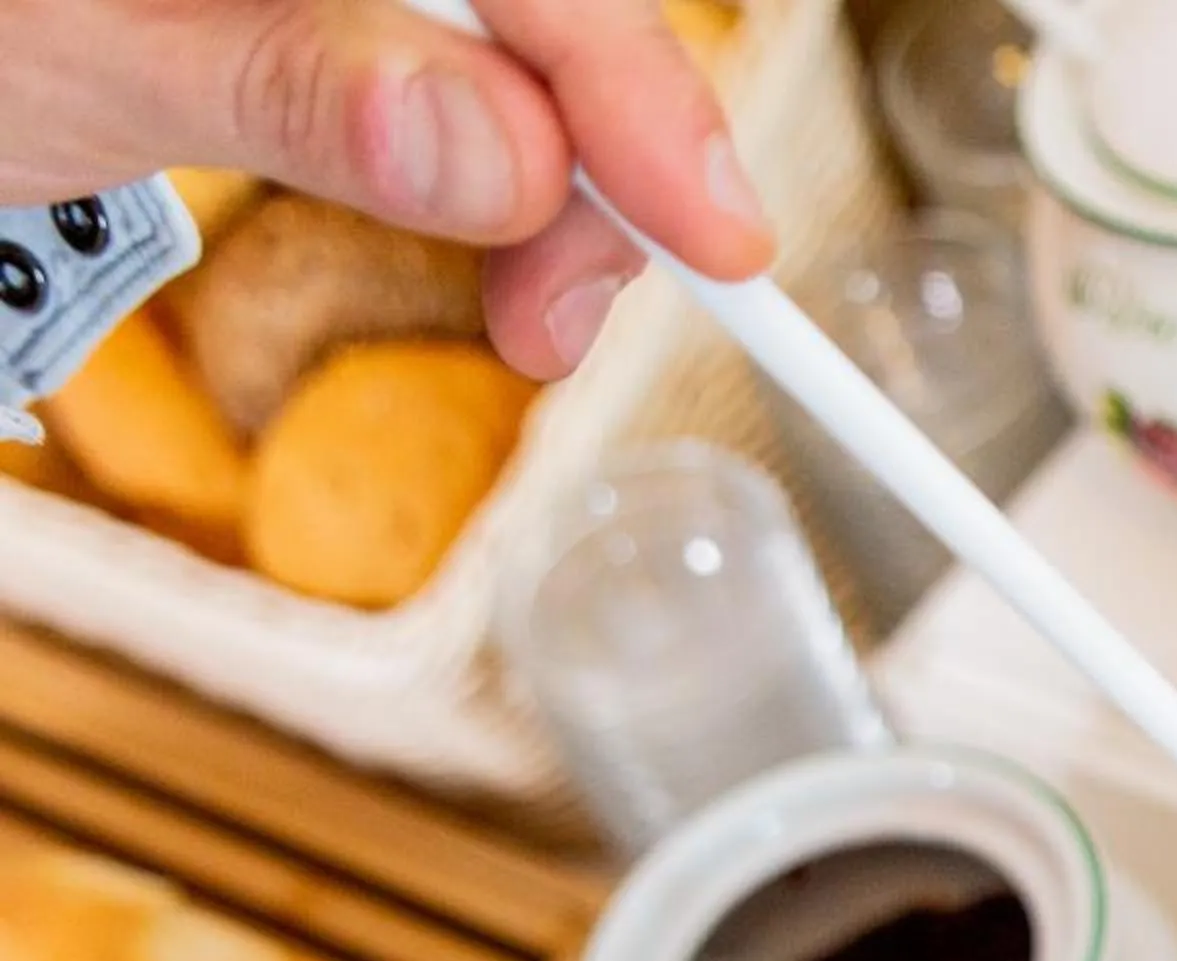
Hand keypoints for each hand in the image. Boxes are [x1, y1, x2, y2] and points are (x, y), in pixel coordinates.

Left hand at [0, 0, 773, 375]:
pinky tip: (510, 239)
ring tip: (532, 319)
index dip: (639, 81)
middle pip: (552, 3)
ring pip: (538, 50)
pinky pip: (489, 73)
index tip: (715, 230)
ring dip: (572, 189)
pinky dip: (518, 173)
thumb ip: (285, 86)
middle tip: (566, 321)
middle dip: (607, 158)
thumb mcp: (68, 66)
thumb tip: (504, 154)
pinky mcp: (355, 14)